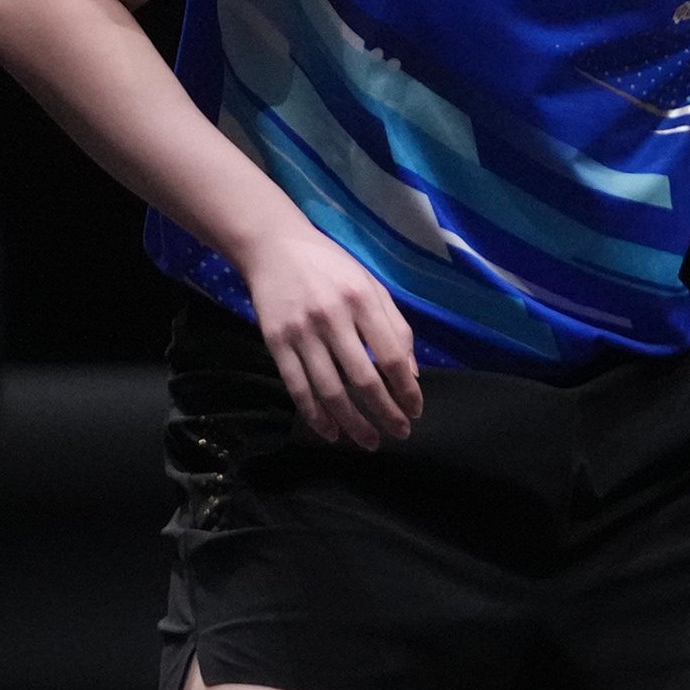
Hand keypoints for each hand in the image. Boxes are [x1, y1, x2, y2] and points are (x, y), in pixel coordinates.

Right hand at [237, 221, 421, 448]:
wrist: (273, 247)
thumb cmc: (331, 267)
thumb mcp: (372, 286)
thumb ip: (396, 327)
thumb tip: (413, 375)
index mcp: (362, 301)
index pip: (391, 356)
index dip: (406, 389)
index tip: (416, 410)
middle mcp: (331, 318)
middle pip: (363, 379)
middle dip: (385, 412)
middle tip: (400, 433)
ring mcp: (300, 332)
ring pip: (329, 390)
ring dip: (352, 422)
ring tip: (369, 441)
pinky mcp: (274, 341)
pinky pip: (297, 386)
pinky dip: (314, 414)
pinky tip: (331, 432)